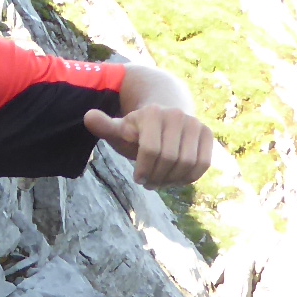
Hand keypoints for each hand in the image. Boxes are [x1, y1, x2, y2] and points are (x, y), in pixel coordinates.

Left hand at [85, 103, 214, 187]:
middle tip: (149, 183)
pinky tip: (176, 178)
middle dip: (157, 177)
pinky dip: (188, 177)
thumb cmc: (137, 130)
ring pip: (187, 163)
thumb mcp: (119, 130)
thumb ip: (105, 127)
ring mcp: (194, 124)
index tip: (137, 178)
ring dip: (173, 180)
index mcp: (152, 113)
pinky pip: (202, 164)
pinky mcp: (207, 134)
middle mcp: (176, 115)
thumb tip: (88, 117)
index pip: (150, 150)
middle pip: (169, 159)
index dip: (143, 170)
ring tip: (161, 181)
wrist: (165, 114)